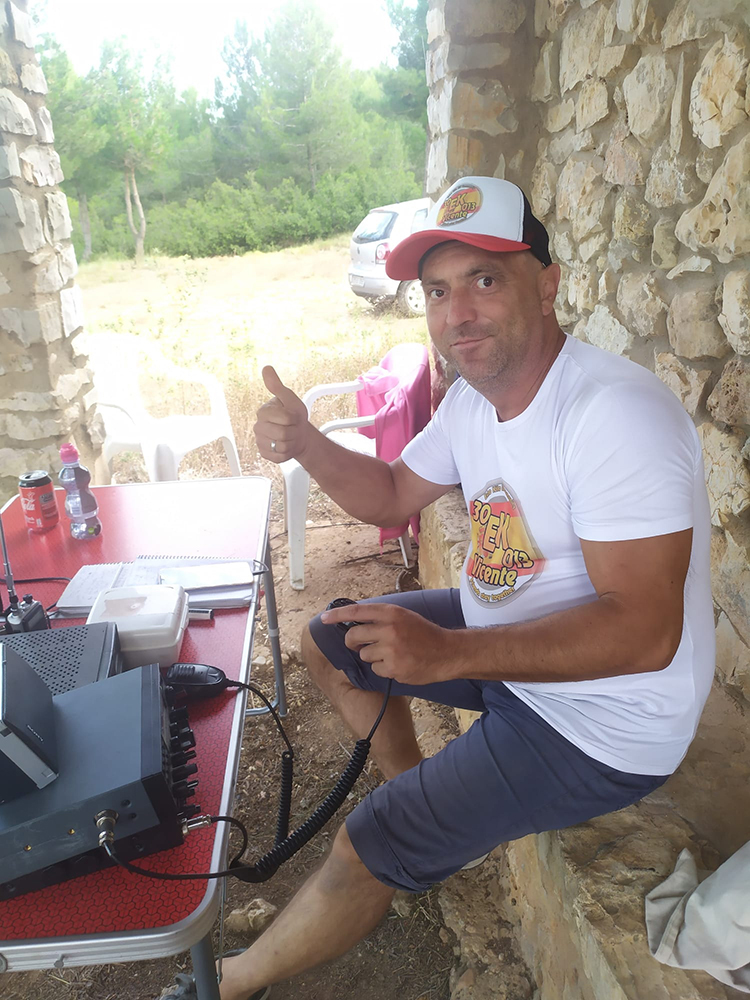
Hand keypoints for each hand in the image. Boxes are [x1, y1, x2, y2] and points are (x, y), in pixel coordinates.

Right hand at [254, 366, 310, 462]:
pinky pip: (279, 457)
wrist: (299, 434)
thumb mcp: (289, 399)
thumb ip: (277, 386)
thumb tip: (266, 368)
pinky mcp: (264, 454)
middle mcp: (258, 427)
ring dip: (291, 442)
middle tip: (292, 427)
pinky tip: (286, 446)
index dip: (294, 418)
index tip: (293, 416)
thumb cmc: (294, 416)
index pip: (285, 418)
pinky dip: (287, 453)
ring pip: (282, 446)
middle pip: (283, 433)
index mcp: (263, 412)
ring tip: (289, 436)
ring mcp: (260, 441)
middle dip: (293, 431)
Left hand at [321, 601, 458, 685]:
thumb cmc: (424, 633)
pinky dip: (383, 668)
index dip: (337, 615)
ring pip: (364, 655)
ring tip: (391, 654)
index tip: (324, 618)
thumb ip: (381, 618)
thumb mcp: (403, 616)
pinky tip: (398, 664)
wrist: (447, 652)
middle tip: (359, 644)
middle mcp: (389, 629)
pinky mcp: (394, 668)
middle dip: (352, 643)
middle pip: (352, 637)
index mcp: (391, 613)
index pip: (356, 612)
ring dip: (372, 656)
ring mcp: (391, 650)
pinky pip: (376, 669)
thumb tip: (355, 621)